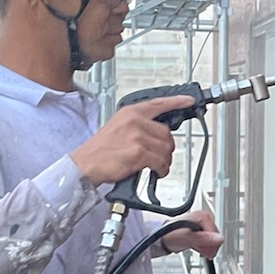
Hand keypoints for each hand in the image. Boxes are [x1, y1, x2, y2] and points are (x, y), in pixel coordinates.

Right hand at [69, 96, 189, 185]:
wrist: (85, 164)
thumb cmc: (101, 150)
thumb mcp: (118, 127)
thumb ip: (138, 125)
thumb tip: (158, 133)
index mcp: (130, 112)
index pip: (158, 104)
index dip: (177, 102)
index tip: (189, 101)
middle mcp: (135, 121)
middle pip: (167, 133)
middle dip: (166, 148)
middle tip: (159, 157)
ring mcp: (137, 136)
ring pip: (166, 149)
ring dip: (164, 161)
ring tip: (155, 166)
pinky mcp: (138, 152)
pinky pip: (161, 162)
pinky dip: (161, 170)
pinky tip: (155, 172)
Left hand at [164, 208, 223, 260]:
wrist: (161, 237)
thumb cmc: (170, 234)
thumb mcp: (188, 237)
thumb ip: (204, 238)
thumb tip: (219, 239)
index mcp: (204, 217)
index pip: (217, 235)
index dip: (211, 245)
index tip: (203, 249)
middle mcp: (205, 220)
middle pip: (215, 239)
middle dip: (208, 247)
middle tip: (197, 248)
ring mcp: (203, 226)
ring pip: (212, 242)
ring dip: (205, 248)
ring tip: (195, 247)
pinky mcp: (200, 233)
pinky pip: (207, 243)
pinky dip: (202, 248)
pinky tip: (195, 247)